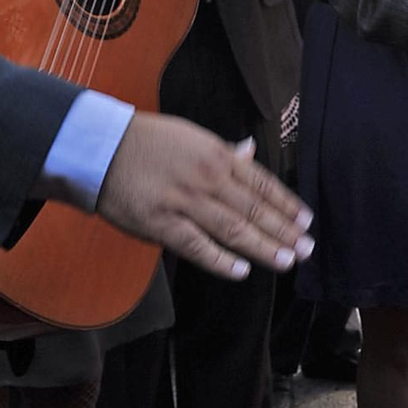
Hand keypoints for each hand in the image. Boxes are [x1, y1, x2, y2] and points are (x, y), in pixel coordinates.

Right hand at [94, 116, 312, 281]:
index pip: (261, 183)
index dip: (286, 204)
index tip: (306, 220)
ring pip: (233, 229)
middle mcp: (207, 179)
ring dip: (264, 247)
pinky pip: (197, 246)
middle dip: (284, 230)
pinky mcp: (162, 224)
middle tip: (307, 248)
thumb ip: (223, 152)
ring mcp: (185, 203)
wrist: (99, 148)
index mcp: (216, 156)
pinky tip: (242, 270)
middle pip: (254, 209)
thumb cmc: (146, 142)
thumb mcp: (191, 137)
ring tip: (287, 261)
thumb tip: (250, 151)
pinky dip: (221, 260)